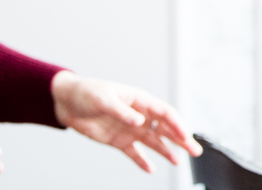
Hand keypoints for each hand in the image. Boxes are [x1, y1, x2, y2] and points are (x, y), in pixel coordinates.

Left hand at [50, 71, 201, 172]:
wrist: (67, 102)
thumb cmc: (87, 93)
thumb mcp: (104, 99)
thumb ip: (123, 111)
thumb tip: (140, 121)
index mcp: (139, 100)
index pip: (164, 113)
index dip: (176, 124)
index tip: (185, 136)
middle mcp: (138, 115)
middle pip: (164, 128)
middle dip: (180, 139)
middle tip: (195, 150)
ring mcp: (129, 128)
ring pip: (153, 141)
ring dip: (166, 151)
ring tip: (178, 161)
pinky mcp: (118, 140)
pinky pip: (134, 152)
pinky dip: (142, 160)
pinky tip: (150, 169)